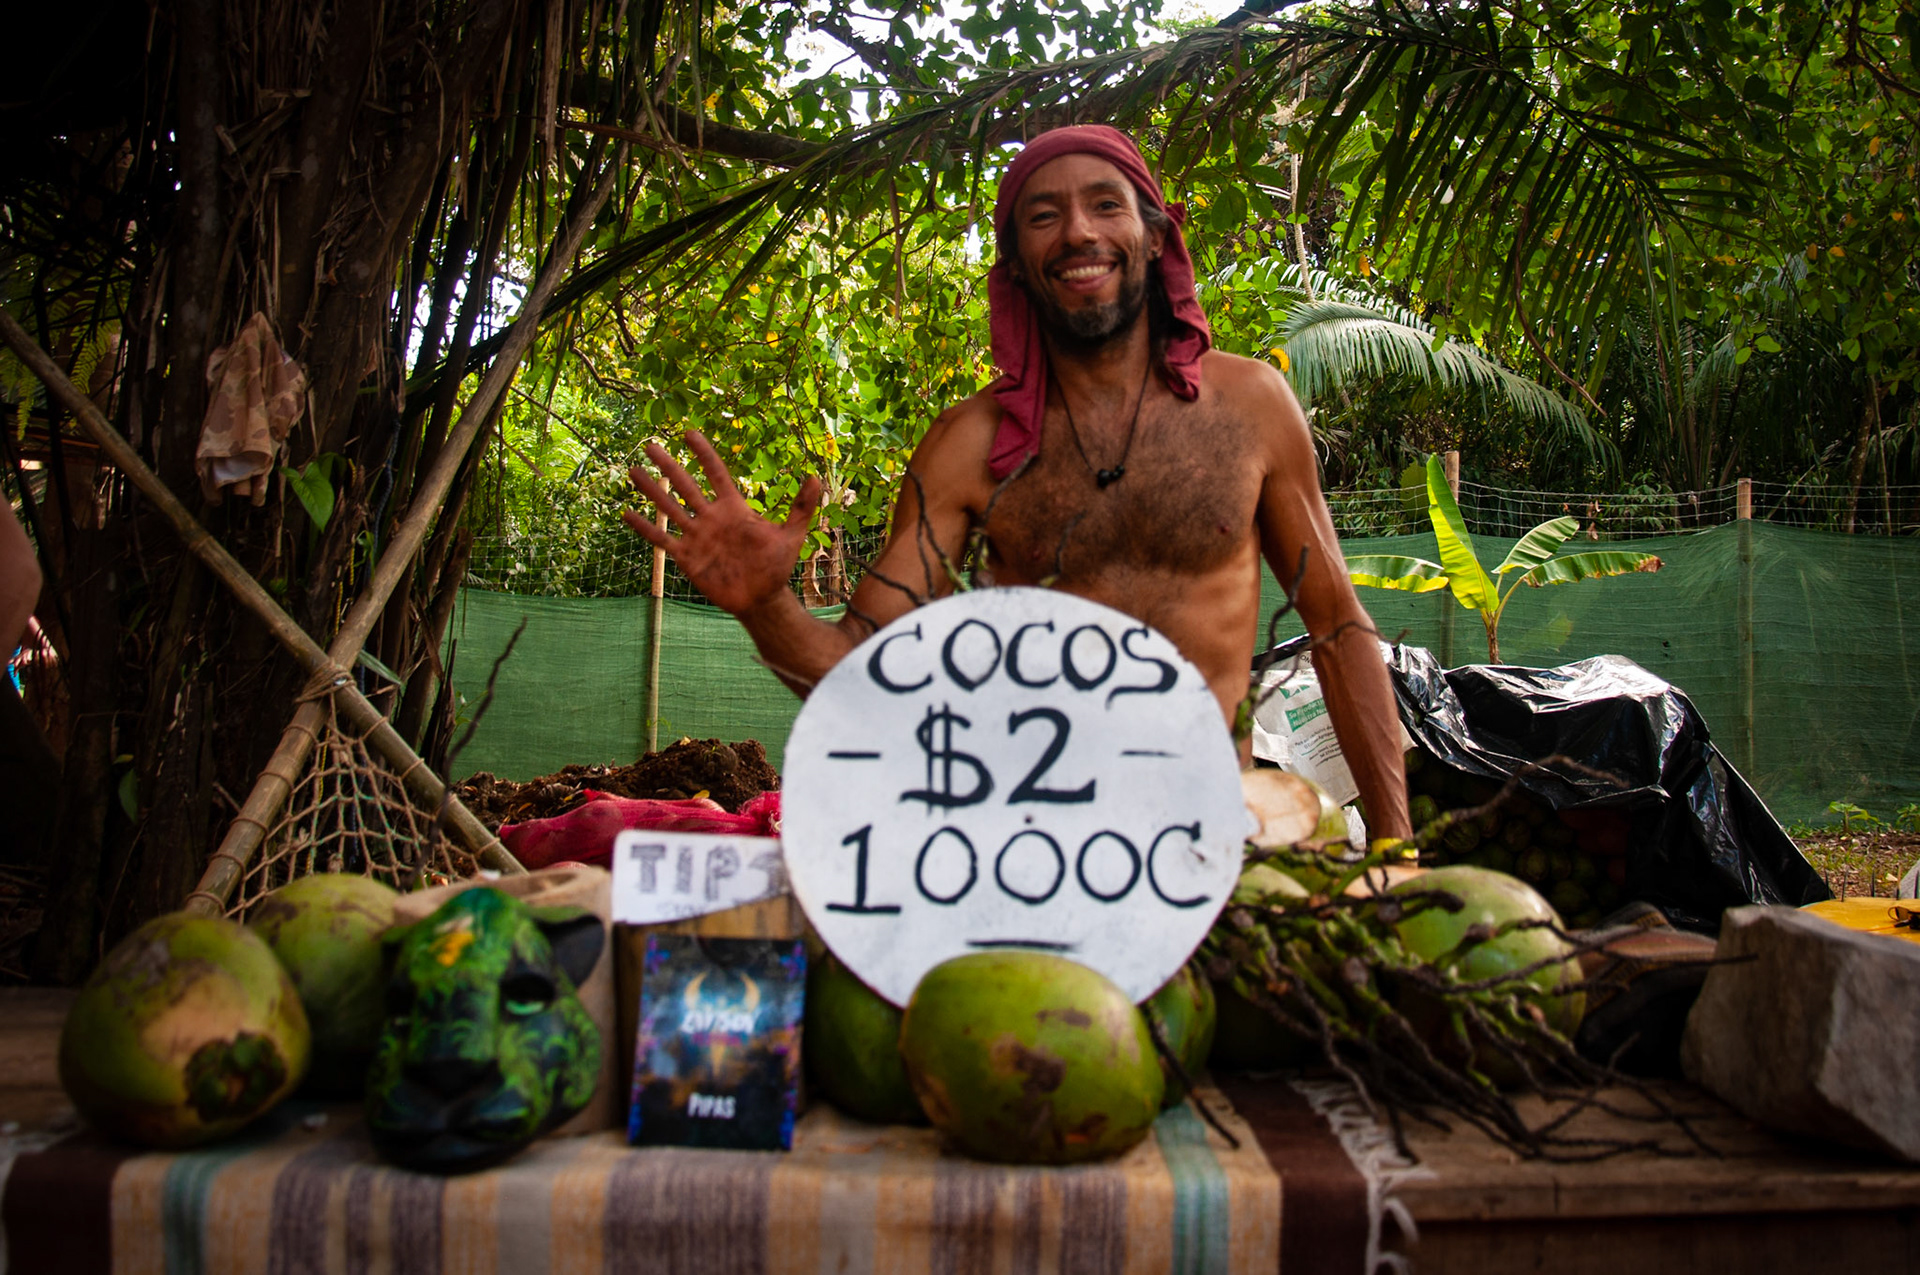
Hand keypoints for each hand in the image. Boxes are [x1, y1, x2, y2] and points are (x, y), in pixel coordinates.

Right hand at [622, 431, 824, 616]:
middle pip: (685, 485)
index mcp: (733, 508)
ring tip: (633, 471)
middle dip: (668, 465)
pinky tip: (626, 513)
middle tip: (649, 444)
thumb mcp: (791, 534)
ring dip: (651, 490)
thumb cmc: (776, 565)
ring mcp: (696, 536)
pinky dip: (645, 528)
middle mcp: (710, 517)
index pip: (715, 473)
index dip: (703, 453)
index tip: (688, 432)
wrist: (761, 597)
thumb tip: (814, 477)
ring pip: (668, 508)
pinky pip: (662, 540)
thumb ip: (802, 507)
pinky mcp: (687, 557)